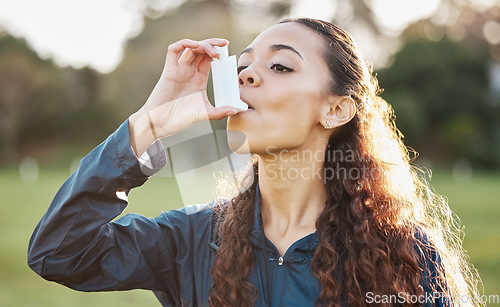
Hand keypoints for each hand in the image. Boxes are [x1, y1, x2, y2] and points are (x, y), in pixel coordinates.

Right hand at [129, 38, 238, 155]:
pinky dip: (184, 44)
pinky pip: (173, 50)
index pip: (209, 59)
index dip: (218, 52)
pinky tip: (195, 46)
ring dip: (203, 44)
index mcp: (198, 79)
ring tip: (214, 52)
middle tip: (224, 43)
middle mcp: (189, 71)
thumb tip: (236, 110)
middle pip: (201, 50)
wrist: (161, 123)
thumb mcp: (205, 113)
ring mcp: (178, 69)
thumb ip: (220, 112)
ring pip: (190, 47)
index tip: (228, 52)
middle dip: (213, 43)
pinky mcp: (169, 70)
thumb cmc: (180, 119)